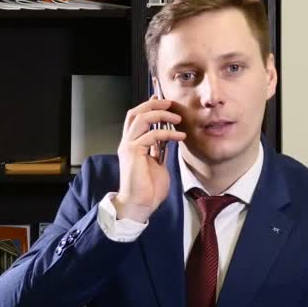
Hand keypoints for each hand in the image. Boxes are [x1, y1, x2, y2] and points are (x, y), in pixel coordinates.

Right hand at [113, 97, 185, 222]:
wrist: (140, 205)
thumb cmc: (149, 189)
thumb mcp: (157, 164)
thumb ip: (158, 150)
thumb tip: (166, 139)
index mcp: (132, 145)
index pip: (136, 119)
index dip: (148, 107)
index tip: (163, 101)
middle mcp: (127, 143)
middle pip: (135, 113)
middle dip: (153, 105)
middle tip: (169, 102)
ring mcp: (128, 146)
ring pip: (141, 119)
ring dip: (160, 114)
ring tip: (177, 117)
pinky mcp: (133, 152)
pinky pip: (151, 135)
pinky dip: (168, 133)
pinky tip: (180, 137)